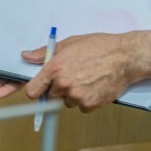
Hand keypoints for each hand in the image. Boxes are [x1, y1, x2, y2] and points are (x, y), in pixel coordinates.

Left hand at [22, 32, 140, 112]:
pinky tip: (94, 86)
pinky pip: (82, 107)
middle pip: (51, 96)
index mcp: (55, 69)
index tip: (40, 88)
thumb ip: (44, 53)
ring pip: (67, 102)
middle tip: (73, 75)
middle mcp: (64, 84)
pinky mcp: (90, 104)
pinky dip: (86, 100)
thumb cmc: (99, 47)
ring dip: (73, 94)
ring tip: (86, 78)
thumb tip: (26, 56)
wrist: (124, 57)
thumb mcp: (68, 44)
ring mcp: (77, 96)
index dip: (36, 90)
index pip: (33, 91)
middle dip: (58, 88)